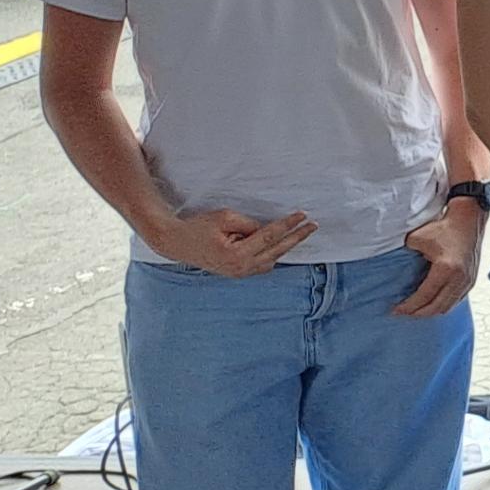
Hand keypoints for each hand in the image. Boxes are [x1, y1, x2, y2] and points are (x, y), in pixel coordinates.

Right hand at [147, 209, 316, 277]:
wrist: (176, 242)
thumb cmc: (198, 227)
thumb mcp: (225, 218)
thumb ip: (249, 224)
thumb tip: (268, 229)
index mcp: (237, 254)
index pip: (270, 236)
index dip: (288, 225)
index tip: (303, 215)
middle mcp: (240, 267)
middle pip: (277, 250)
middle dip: (296, 236)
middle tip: (313, 225)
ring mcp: (239, 273)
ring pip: (272, 259)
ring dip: (287, 246)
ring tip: (302, 232)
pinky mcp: (238, 273)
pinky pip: (263, 265)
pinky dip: (273, 254)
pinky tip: (283, 245)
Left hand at [393, 201, 486, 315]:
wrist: (468, 220)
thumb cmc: (445, 227)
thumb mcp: (417, 238)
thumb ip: (406, 255)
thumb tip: (397, 269)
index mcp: (445, 269)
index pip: (424, 296)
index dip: (409, 306)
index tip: (397, 310)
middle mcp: (459, 278)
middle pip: (436, 307)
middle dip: (418, 313)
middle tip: (404, 313)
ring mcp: (467, 281)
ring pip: (448, 306)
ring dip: (431, 311)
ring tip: (417, 311)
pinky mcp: (471, 280)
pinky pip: (456, 300)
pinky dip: (443, 305)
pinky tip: (432, 303)